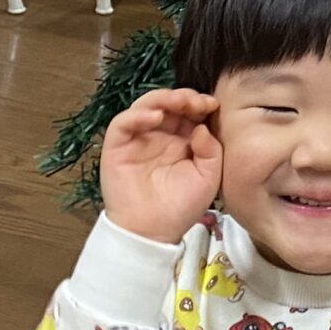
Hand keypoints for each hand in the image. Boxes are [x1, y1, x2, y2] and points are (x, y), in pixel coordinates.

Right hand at [100, 88, 222, 242]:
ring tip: (178, 102)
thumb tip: (202, 126)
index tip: (212, 105)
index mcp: (182, 139)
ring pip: (145, 105)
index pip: (188, 111)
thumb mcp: (208, 178)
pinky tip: (155, 117)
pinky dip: (137, 115)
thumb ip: (211, 150)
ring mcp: (138, 138)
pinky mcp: (117, 145)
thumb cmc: (181, 207)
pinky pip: (123, 122)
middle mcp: (159, 135)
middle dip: (183, 97)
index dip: (199, 103)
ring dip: (162, 99)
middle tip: (196, 101)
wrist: (153, 232)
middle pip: (168, 103)